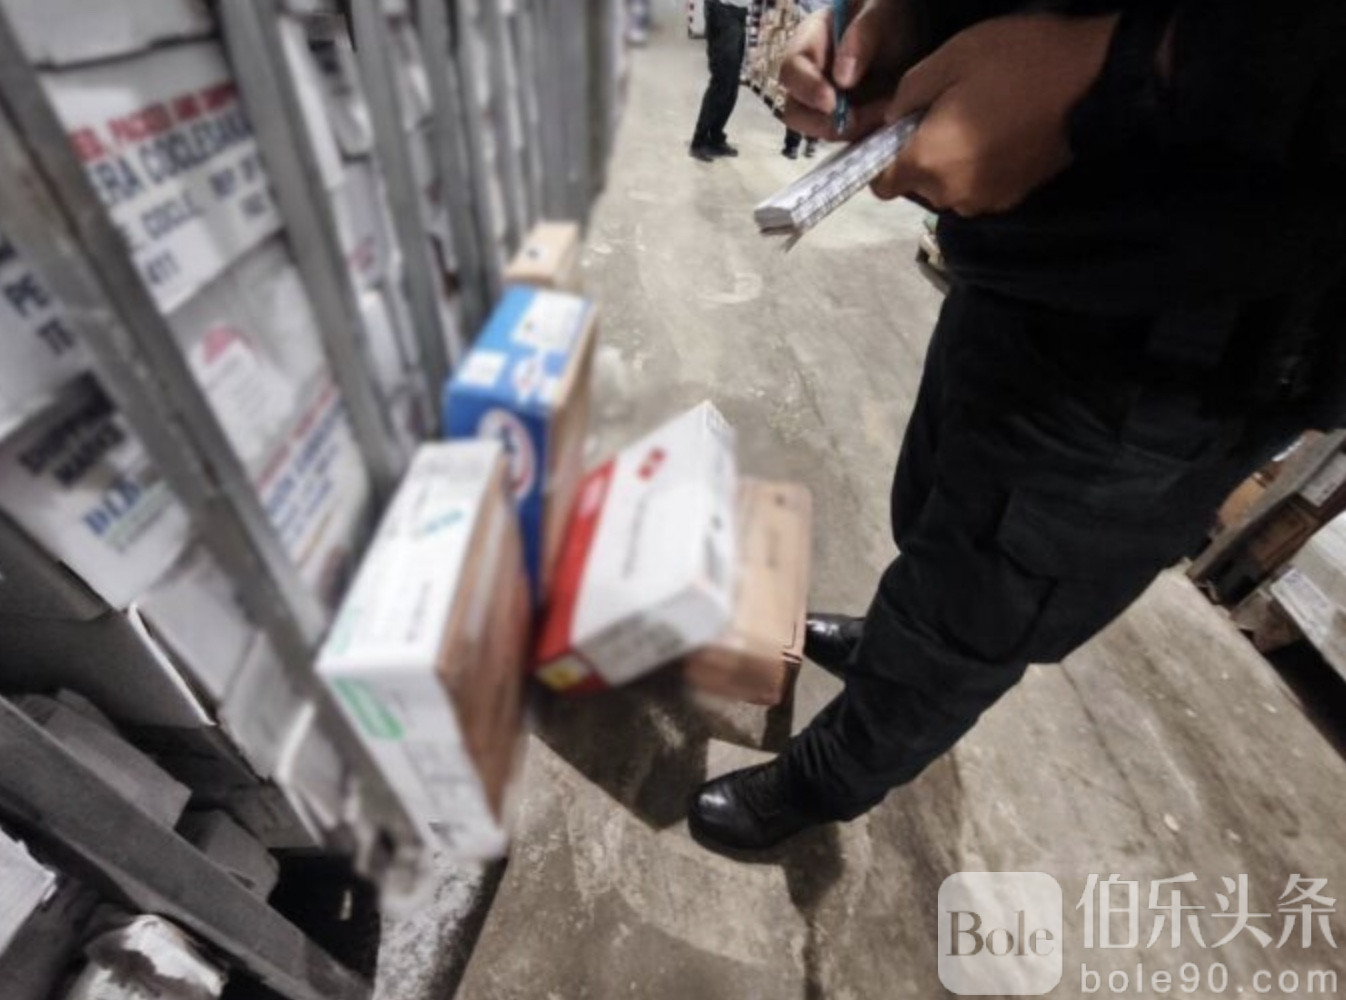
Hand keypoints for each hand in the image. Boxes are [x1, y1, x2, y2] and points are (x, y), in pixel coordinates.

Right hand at [779, 0, 920, 141]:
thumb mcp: (881, 13)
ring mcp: (828, 104)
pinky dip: (867, 136)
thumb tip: (842, 79)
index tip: (831, 102)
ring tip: (887, 113)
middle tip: (861, 119)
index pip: (791, 70)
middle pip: (796, 112)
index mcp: (810, 43)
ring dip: (853, 131)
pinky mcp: (849, 122)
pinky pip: (850, 139)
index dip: (806, 90)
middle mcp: (812, 78)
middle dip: (825, 123)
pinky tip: (890, 121)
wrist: (920, 34)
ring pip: (823, 132)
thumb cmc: (893, 15)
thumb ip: (862, 36)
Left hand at [872, 13, 1118, 215]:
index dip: (879, 160)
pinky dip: (976, 169)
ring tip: (973, 122)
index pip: (880, 184)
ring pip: (946, 189)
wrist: (1095, 80)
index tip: (892, 133)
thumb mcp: (950, 59)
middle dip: (918, 156)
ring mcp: (984, 201)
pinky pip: (976, 189)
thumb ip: (906, 96)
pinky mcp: (1012, 199)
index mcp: (929, 161)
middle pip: (915, 185)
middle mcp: (951, 194)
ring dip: (949, 164)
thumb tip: (887, 121)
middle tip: (940, 114)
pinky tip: (996, 136)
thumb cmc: (1017, 62)